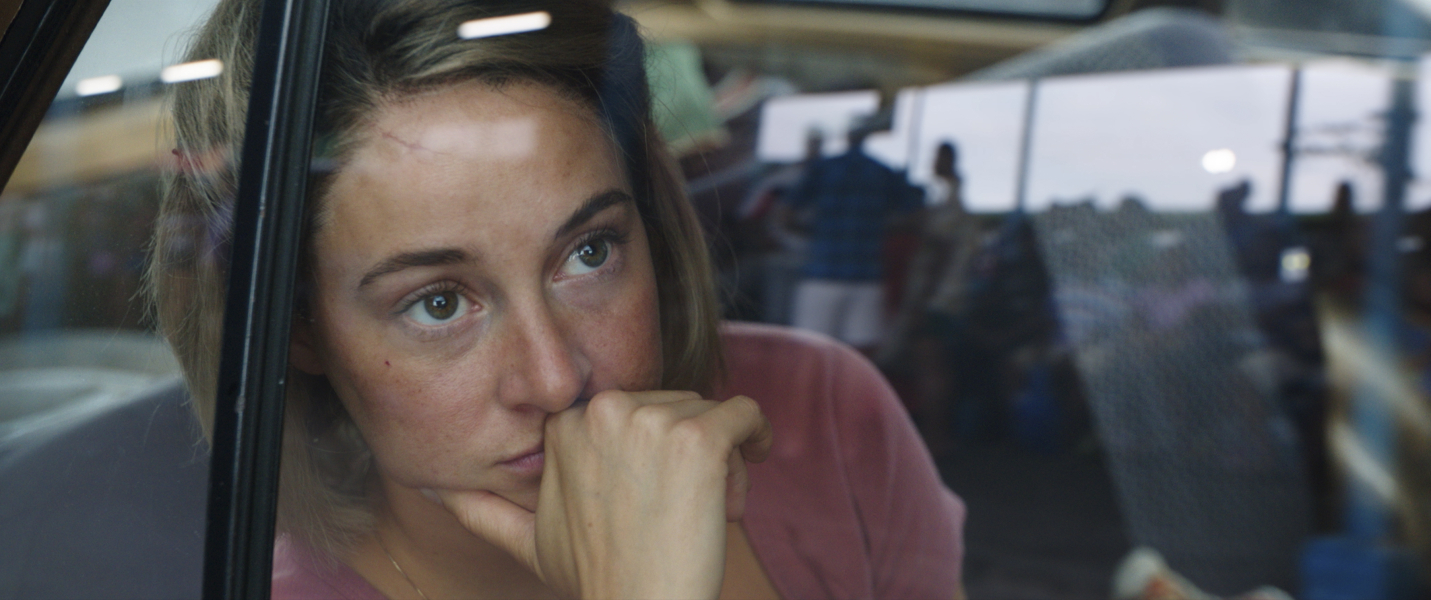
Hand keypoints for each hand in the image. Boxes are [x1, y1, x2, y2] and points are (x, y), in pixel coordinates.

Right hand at [437, 391, 772, 599]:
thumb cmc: (597, 579)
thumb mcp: (529, 543)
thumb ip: (484, 510)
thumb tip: (442, 491)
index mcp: (567, 426)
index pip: (635, 411)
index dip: (650, 453)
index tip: (654, 498)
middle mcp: (604, 412)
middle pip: (676, 407)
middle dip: (688, 456)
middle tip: (681, 513)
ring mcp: (652, 421)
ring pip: (710, 415)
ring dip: (720, 461)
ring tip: (703, 513)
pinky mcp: (698, 437)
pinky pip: (744, 413)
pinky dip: (757, 433)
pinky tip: (757, 457)